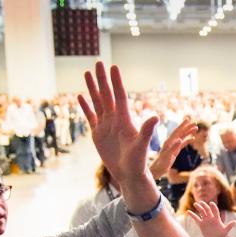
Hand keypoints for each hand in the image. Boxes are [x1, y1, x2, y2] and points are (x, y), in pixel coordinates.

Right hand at [78, 62, 158, 188]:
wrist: (129, 174)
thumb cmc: (138, 162)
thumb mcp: (141, 146)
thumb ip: (146, 131)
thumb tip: (156, 116)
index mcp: (125, 120)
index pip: (120, 96)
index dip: (116, 82)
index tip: (113, 67)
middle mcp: (115, 119)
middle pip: (107, 95)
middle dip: (102, 79)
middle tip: (98, 62)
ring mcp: (105, 126)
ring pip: (97, 102)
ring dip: (92, 88)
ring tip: (87, 73)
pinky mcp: (98, 134)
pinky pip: (90, 116)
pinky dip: (85, 107)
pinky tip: (80, 96)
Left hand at [150, 117, 197, 180]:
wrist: (158, 169)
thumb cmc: (162, 164)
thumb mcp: (167, 156)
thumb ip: (173, 148)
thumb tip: (180, 140)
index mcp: (168, 142)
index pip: (176, 132)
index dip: (182, 125)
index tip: (188, 119)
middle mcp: (170, 142)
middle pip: (180, 132)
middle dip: (187, 127)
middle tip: (195, 123)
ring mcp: (173, 146)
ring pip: (182, 137)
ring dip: (188, 132)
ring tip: (196, 128)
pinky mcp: (175, 150)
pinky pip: (182, 143)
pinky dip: (187, 140)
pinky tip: (193, 138)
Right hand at [190, 200, 235, 236]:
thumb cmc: (221, 236)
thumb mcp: (225, 231)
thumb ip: (229, 226)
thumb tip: (235, 221)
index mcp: (217, 218)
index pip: (215, 211)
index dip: (213, 207)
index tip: (211, 203)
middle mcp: (211, 218)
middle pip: (207, 210)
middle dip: (204, 206)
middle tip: (201, 202)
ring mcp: (205, 220)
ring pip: (201, 212)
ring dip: (199, 208)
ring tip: (195, 204)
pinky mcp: (201, 224)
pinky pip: (196, 218)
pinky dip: (192, 215)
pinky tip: (188, 212)